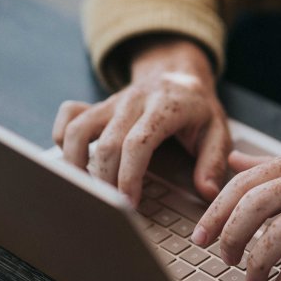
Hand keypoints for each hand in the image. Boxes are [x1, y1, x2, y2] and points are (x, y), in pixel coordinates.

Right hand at [52, 36, 230, 204]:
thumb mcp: (217, 130)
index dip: (129, 176)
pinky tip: (73, 161)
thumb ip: (214, 160)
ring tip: (89, 191)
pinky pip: (68, 116)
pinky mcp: (98, 105)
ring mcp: (112, 102)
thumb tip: (208, 192)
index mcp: (165, 107)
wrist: (178, 73)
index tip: (128, 204)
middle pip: (107, 144)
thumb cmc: (197, 108)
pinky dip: (62, 139)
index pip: (137, 143)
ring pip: (78, 130)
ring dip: (76, 164)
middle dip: (106, 181)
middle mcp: (134, 101)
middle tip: (113, 208)